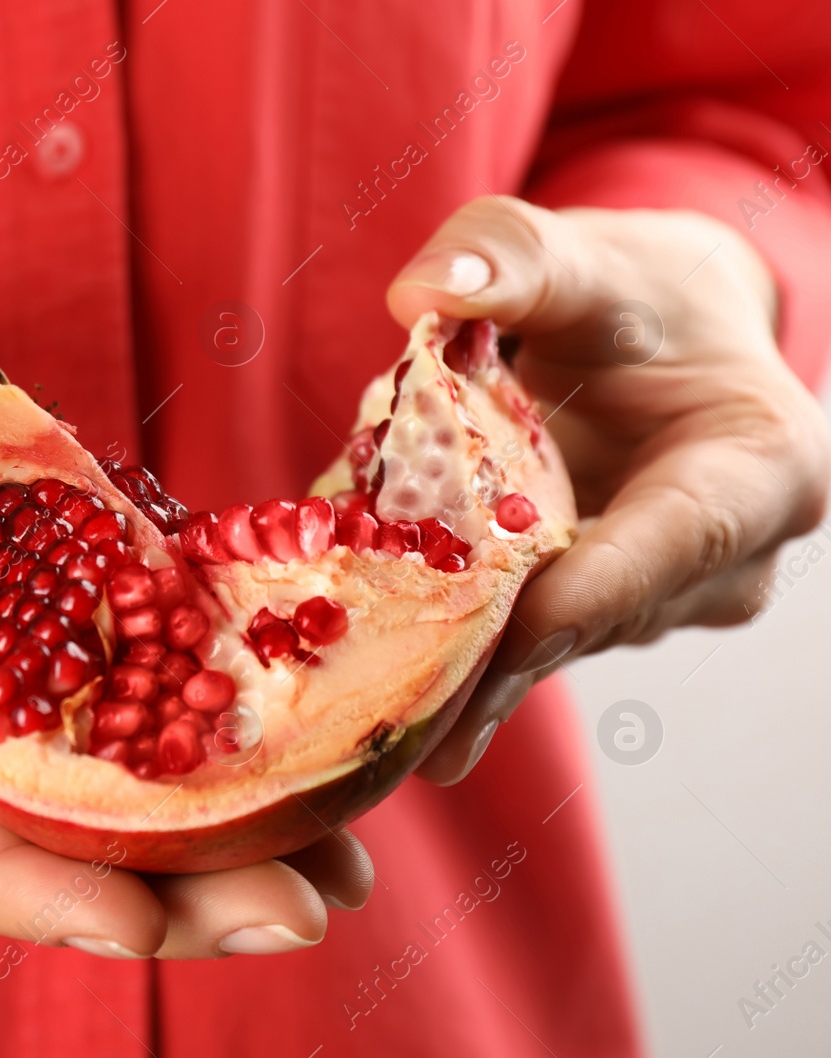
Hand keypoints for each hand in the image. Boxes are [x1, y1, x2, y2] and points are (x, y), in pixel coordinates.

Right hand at [0, 233, 371, 957]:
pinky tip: (298, 728)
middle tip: (305, 909)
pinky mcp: (25, 593)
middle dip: (160, 887)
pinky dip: (197, 718)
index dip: (22, 881)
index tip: (137, 930)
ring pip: (86, 771)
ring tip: (339, 855)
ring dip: (206, 826)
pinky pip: (113, 676)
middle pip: (28, 822)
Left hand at [383, 197, 830, 783]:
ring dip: (465, 658)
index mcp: (762, 468)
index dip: (582, 595)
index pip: (674, 541)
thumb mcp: (579, 255)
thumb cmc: (630, 291)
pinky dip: (457, 650)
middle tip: (399, 721)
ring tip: (375, 708)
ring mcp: (664, 601)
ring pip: (554, 641)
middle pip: (599, 615)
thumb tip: (423, 296)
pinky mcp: (600, 617)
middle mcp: (729, 560)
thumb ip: (510, 260)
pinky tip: (391, 710)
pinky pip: (525, 640)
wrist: (657, 335)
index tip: (498, 644)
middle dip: (494, 654)